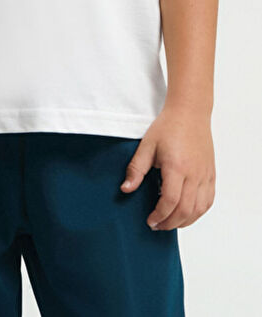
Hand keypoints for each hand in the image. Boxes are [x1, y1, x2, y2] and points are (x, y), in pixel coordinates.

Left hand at [120, 105, 215, 229]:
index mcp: (177, 166)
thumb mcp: (146, 145)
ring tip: (170, 222)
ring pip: (199, 209)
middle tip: (157, 225)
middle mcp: (194, 173)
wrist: (190, 112)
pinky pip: (208, 201)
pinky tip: (187, 213)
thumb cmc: (168, 127)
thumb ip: (136, 169)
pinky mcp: (211, 174)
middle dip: (170, 222)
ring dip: (185, 221)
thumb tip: (126, 189)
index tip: (150, 221)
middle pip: (186, 209)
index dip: (160, 215)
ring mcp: (205, 175)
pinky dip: (198, 212)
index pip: (170, 200)